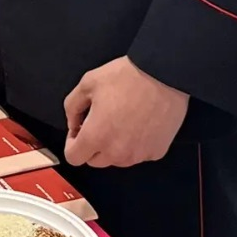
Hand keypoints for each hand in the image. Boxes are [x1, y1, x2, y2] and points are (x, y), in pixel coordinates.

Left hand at [64, 57, 189, 167]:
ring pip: (117, 160)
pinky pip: (139, 154)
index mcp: (96, 136)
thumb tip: (74, 123)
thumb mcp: (87, 83)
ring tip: (122, 120)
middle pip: (95, 161)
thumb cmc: (126, 77)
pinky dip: (135, 144)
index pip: (73, 158)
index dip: (72, 143)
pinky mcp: (156, 152)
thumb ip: (72, 106)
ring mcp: (138, 155)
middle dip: (93, 145)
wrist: (163, 75)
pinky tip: (139, 124)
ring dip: (114, 147)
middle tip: (100, 122)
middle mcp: (116, 153)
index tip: (79, 130)